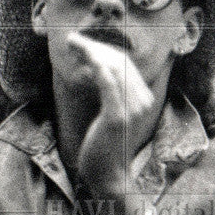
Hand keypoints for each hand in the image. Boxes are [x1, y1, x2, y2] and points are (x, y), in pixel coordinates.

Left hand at [66, 32, 156, 199]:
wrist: (108, 175)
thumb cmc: (105, 145)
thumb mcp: (111, 114)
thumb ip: (111, 93)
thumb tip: (96, 68)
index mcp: (144, 98)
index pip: (125, 64)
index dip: (103, 49)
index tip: (83, 43)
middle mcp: (143, 100)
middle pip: (119, 61)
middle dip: (94, 46)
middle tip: (72, 39)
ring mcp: (133, 108)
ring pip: (111, 68)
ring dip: (90, 51)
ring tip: (71, 43)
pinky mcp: (119, 116)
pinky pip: (107, 83)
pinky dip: (95, 66)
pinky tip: (83, 57)